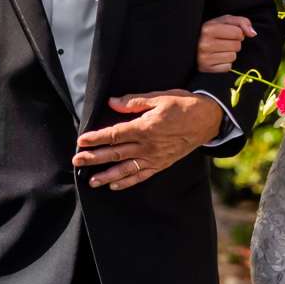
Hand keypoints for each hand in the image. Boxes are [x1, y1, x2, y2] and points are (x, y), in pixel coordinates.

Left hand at [73, 90, 221, 188]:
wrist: (208, 119)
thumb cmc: (183, 105)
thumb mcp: (159, 97)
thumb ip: (134, 102)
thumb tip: (112, 102)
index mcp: (145, 127)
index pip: (115, 134)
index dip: (96, 138)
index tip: (81, 141)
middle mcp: (148, 146)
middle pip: (116, 153)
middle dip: (94, 158)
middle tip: (77, 161)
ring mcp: (155, 157)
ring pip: (126, 169)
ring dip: (107, 175)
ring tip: (91, 181)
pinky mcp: (162, 164)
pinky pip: (142, 176)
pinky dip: (128, 182)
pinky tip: (114, 186)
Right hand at [196, 14, 253, 73]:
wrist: (192, 45)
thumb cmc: (211, 31)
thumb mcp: (224, 21)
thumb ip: (241, 22)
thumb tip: (253, 33)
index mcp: (208, 29)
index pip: (238, 33)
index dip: (237, 33)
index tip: (228, 33)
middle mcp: (205, 44)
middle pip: (237, 45)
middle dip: (234, 43)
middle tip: (223, 42)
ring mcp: (204, 58)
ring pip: (233, 56)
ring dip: (229, 53)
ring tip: (219, 50)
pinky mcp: (207, 69)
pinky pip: (228, 67)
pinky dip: (225, 63)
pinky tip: (216, 58)